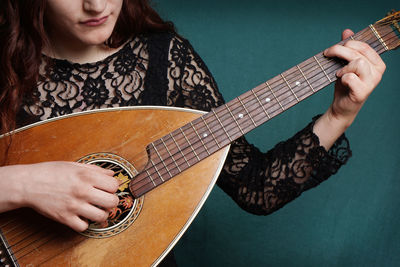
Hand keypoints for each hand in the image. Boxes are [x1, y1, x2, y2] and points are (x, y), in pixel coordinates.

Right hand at [0, 162, 118, 231]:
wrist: (28, 183)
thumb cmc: (50, 172)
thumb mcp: (74, 165)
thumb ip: (95, 169)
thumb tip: (111, 174)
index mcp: (86, 176)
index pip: (114, 185)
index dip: (113, 188)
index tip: (107, 189)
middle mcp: (83, 191)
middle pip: (112, 202)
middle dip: (112, 202)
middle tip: (105, 201)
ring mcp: (74, 206)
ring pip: (101, 216)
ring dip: (101, 214)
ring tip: (95, 209)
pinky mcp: (64, 218)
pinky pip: (84, 226)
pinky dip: (85, 223)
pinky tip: (81, 216)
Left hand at [313, 29, 385, 149]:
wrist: (341, 107)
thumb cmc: (345, 85)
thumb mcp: (345, 64)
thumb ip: (348, 48)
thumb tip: (346, 31)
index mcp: (376, 62)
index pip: (364, 45)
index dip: (347, 43)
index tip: (332, 48)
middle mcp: (378, 71)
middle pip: (358, 53)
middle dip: (339, 50)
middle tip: (327, 54)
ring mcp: (372, 82)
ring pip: (358, 63)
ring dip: (343, 66)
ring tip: (338, 73)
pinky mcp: (363, 92)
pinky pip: (351, 77)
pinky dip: (342, 77)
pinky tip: (340, 81)